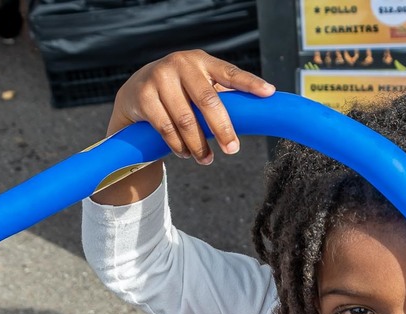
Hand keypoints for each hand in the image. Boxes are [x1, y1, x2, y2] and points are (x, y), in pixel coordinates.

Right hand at [107, 49, 274, 162]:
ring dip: (199, 145)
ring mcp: (160, 77)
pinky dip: (178, 146)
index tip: (269, 93)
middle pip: (208, 100)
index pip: (230, 72)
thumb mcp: (199, 89)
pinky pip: (167, 128)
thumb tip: (254, 118)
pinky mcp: (143, 95)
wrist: (135, 93)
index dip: (250, 83)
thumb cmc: (179, 94)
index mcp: (202, 62)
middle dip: (223, 129)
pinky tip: (184, 153)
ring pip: (186, 120)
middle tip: (233, 150)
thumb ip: (221, 99)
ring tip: (206, 160)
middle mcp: (181, 64)